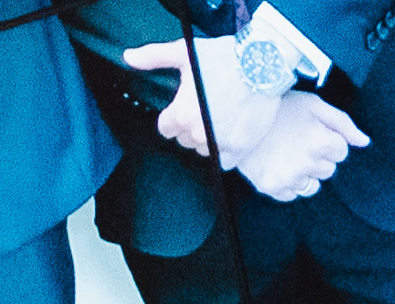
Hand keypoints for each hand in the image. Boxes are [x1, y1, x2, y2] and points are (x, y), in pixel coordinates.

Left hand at [124, 34, 293, 166]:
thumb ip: (155, 57)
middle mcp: (196, 133)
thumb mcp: (186, 52)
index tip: (189, 106)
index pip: (166, 128)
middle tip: (210, 107)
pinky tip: (233, 131)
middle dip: (193, 126)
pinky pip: (225, 160)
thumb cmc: (226, 57)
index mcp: (180, 115)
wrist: (266, 63)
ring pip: (204, 150)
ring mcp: (218, 143)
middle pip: (184, 139)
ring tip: (224, 117)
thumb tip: (129, 58)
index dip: (176, 116)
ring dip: (210, 139)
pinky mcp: (239, 148)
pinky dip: (227, 150)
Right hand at [235, 88, 366, 199]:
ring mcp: (288, 178)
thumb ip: (343, 124)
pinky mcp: (271, 187)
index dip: (330, 142)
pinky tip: (278, 166)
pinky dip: (288, 184)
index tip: (314, 133)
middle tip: (299, 143)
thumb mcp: (315, 105)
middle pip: (328, 171)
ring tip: (289, 156)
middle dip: (319, 158)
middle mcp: (307, 163)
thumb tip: (364, 142)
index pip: (341, 153)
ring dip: (305, 174)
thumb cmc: (280, 108)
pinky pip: (291, 195)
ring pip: (312, 186)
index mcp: (321, 141)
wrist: (239, 118)